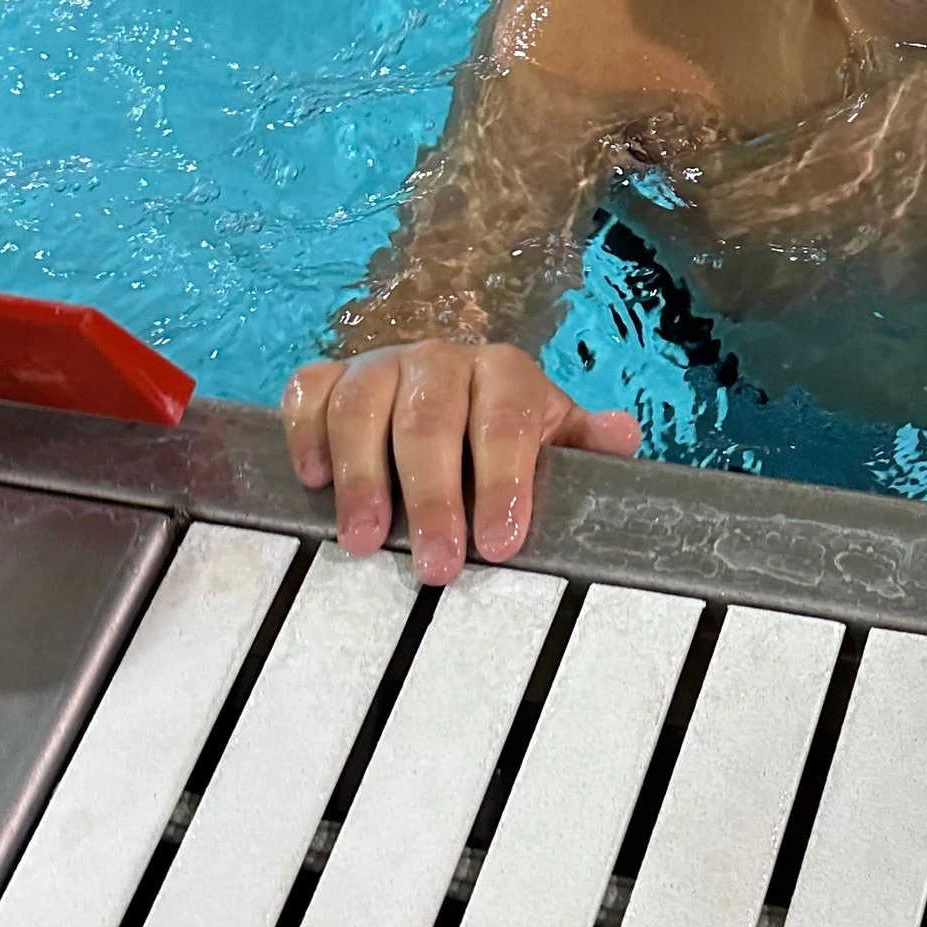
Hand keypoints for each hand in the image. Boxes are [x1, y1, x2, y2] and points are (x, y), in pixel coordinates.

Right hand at [280, 341, 640, 587]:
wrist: (451, 400)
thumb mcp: (551, 442)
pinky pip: (307, 395)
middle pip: (430, 421)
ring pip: (362, 407)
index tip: (501, 544)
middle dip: (433, 498)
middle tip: (436, 565)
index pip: (505, 419)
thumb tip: (622, 435)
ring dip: (362, 477)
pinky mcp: (327, 380)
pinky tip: (313, 482)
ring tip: (364, 541)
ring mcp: (378, 366)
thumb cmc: (502, 438)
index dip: (504, 481)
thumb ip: (584, 446)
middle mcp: (439, 361)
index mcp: (503, 372)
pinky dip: (305, 434)